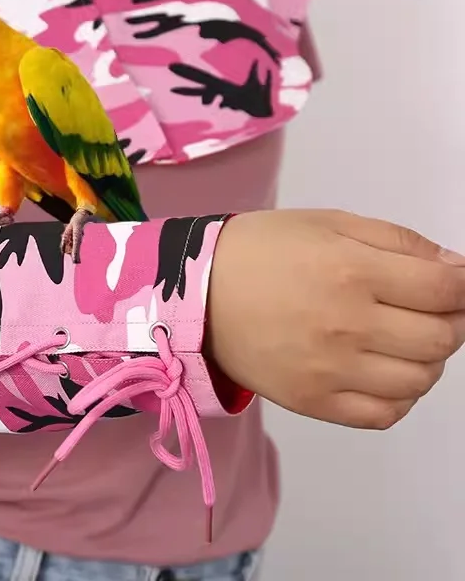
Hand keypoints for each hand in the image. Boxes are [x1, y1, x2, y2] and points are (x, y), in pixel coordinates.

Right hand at [207, 209, 464, 428]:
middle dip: (450, 319)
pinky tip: (382, 369)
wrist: (198, 293)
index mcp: (350, 271)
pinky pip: (385, 414)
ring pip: (421, 380)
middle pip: (442, 338)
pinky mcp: (314, 402)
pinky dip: (400, 395)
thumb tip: (454, 268)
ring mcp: (331, 370)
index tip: (454, 282)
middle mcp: (346, 325)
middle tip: (428, 307)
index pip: (446, 290)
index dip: (464, 284)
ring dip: (427, 357)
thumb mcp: (326, 223)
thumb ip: (396, 240)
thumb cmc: (259, 251)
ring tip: (402, 337)